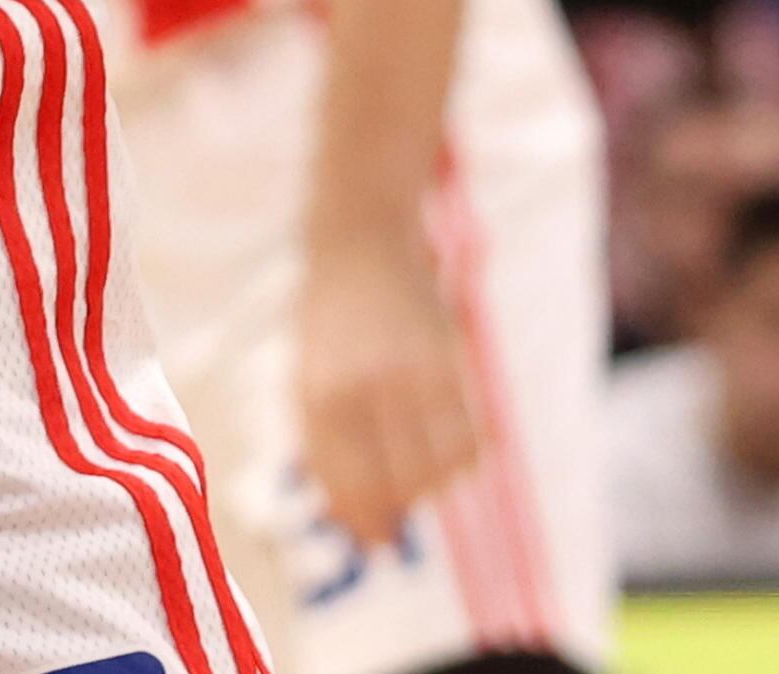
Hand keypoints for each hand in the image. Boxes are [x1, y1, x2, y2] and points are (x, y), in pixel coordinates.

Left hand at [297, 219, 480, 549]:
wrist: (361, 240)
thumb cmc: (328, 313)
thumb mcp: (307, 372)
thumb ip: (323, 438)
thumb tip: (346, 509)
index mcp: (317, 395)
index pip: (343, 484)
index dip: (358, 519)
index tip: (368, 538)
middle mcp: (363, 390)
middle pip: (394, 487)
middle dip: (396, 513)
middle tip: (398, 519)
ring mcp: (410, 378)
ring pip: (439, 471)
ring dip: (432, 489)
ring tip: (421, 480)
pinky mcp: (450, 365)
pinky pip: (471, 440)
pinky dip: (466, 460)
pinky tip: (451, 453)